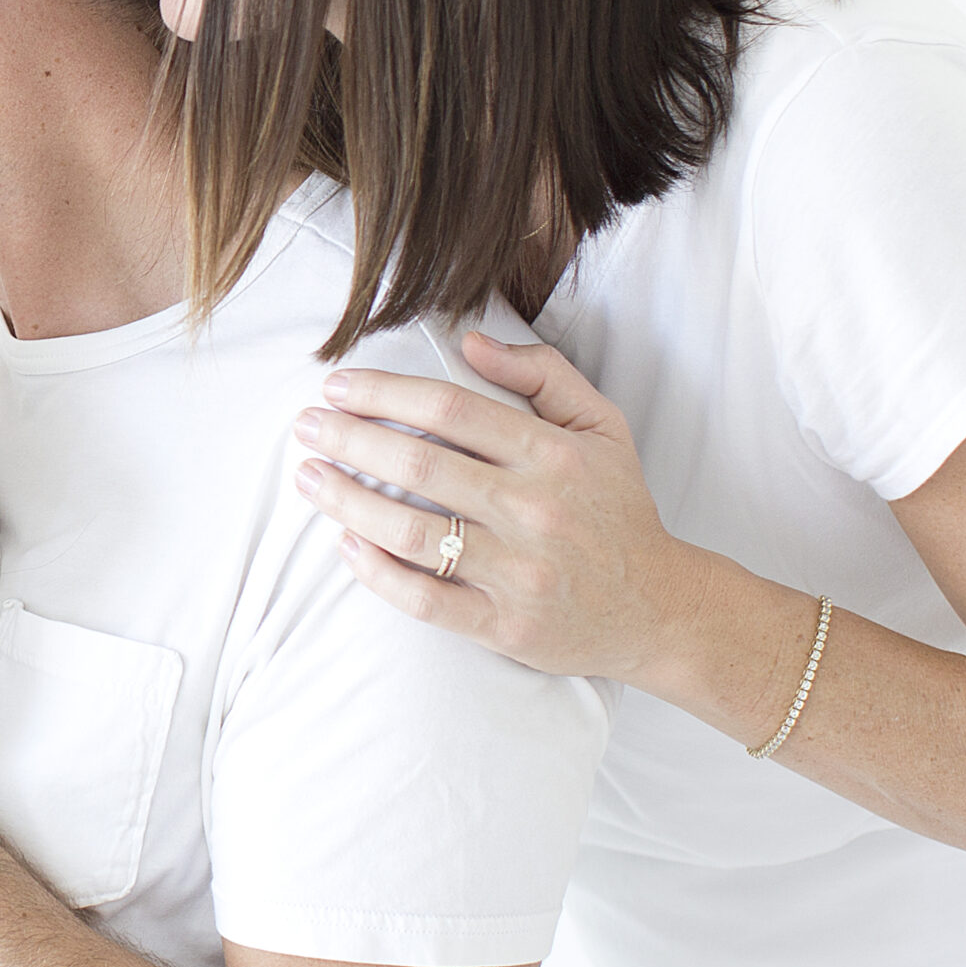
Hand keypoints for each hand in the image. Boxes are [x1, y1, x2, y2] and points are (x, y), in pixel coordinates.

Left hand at [290, 333, 707, 682]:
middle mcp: (534, 511)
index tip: (337, 386)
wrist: (660, 609)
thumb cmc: (616, 508)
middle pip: (419, 465)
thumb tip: (470, 340)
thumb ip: (542, 373)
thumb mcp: (600, 427)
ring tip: (307, 478)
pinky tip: (344, 545)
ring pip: (411, 532)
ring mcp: (519, 573)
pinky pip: (425, 600)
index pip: (450, 408)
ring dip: (346, 501)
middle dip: (348, 440)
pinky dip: (377, 573)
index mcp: (553, 455)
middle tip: (304, 426)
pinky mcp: (506, 627)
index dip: (384, 392)